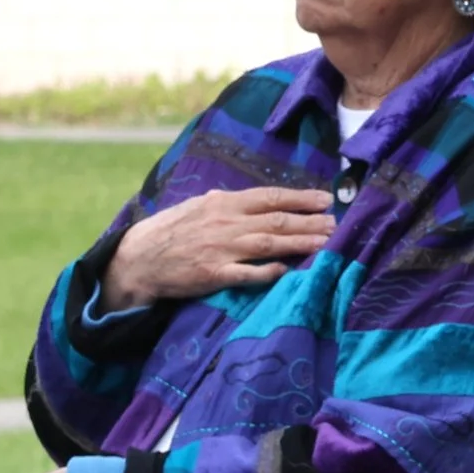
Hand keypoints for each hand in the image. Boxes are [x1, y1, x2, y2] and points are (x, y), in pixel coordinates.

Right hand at [104, 186, 334, 307]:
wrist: (137, 258)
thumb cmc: (171, 231)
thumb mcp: (199, 206)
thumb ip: (230, 204)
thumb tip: (261, 201)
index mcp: (222, 203)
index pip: (269, 197)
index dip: (300, 198)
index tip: (325, 200)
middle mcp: (225, 223)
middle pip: (276, 220)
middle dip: (309, 222)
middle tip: (336, 224)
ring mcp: (220, 249)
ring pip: (268, 244)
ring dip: (299, 243)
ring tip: (325, 243)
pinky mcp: (214, 274)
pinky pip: (248, 273)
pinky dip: (269, 271)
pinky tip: (288, 269)